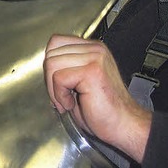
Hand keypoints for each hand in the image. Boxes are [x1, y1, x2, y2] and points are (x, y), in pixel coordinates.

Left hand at [44, 34, 151, 163]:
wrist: (122, 124)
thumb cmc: (102, 110)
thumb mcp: (79, 83)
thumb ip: (65, 68)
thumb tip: (46, 66)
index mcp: (92, 49)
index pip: (55, 42)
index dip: (50, 66)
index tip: (58, 86)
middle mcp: (95, 50)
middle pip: (51, 53)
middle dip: (49, 80)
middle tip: (62, 97)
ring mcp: (95, 58)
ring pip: (52, 64)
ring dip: (54, 89)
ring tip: (68, 101)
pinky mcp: (92, 71)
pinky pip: (59, 78)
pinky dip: (60, 96)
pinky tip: (72, 104)